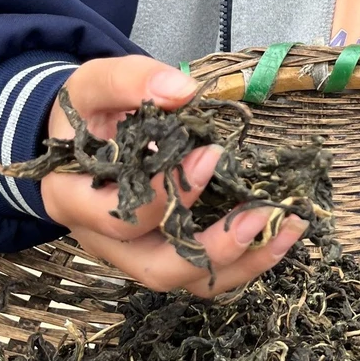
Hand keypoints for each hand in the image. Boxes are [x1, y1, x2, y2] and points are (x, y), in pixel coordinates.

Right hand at [40, 55, 307, 297]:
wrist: (76, 134)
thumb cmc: (86, 112)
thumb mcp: (95, 85)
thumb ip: (132, 81)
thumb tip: (183, 91)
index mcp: (74, 200)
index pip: (119, 216)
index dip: (165, 195)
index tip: (210, 154)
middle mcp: (103, 239)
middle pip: (156, 267)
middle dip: (212, 246)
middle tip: (258, 215)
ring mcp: (135, 252)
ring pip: (186, 279)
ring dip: (240, 261)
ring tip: (285, 228)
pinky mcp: (163, 250)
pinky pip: (203, 272)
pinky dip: (245, 259)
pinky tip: (280, 232)